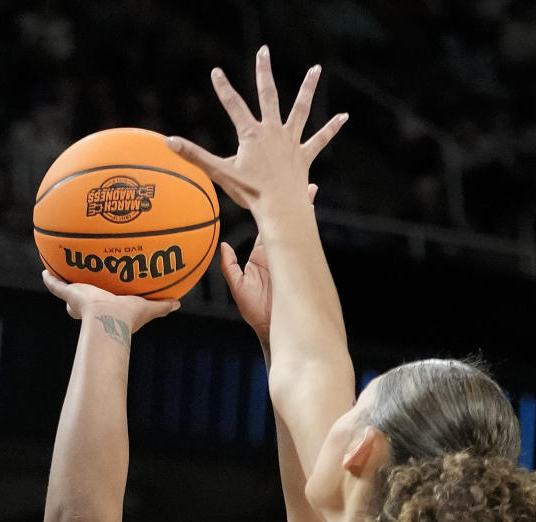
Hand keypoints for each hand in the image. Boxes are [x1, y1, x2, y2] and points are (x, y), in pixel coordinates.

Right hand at [42, 270, 180, 332]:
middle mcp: (92, 307)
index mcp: (108, 310)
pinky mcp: (70, 294)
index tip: (105, 295)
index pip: (103, 305)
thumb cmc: (127, 317)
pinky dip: (50, 279)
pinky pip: (57, 286)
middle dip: (83, 294)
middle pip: (84, 301)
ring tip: (62, 269)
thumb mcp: (148, 308)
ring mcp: (79, 301)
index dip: (103, 301)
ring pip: (70, 293)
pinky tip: (44, 271)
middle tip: (85, 283)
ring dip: (66, 284)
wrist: (108, 318)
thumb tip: (178, 304)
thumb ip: (162, 306)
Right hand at [166, 46, 346, 213]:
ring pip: (300, 109)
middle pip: (268, 95)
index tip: (216, 72)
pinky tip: (344, 116)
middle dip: (264, 71)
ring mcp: (291, 142)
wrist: (281, 209)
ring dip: (308, 88)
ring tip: (316, 69)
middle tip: (263, 51)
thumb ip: (194, 156)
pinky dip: (332, 128)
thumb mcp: (220, 173)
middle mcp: (273, 131)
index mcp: (252, 134)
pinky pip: (320, 139)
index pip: (233, 105)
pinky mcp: (305, 155)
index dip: (223, 88)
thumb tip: (168, 142)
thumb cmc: (251, 194)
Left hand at [222, 184, 317, 341]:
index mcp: (261, 253)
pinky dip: (308, 229)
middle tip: (294, 179)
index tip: (268, 188)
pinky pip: (304, 244)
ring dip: (302, 210)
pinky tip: (312, 214)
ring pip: (295, 228)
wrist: (276, 328)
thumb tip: (224, 245)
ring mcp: (289, 257)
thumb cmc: (255, 313)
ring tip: (308, 188)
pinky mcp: (300, 264)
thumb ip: (230, 267)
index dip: (266, 206)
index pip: (265, 223)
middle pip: (283, 220)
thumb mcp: (238, 288)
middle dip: (289, 201)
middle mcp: (276, 252)